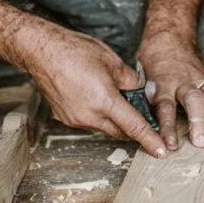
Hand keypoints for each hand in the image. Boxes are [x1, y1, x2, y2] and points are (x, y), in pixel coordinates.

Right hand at [25, 23, 166, 158]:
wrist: (42, 51)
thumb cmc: (76, 51)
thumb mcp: (112, 61)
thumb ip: (131, 80)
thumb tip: (142, 92)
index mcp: (104, 101)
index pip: (134, 126)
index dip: (150, 139)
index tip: (160, 151)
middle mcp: (88, 116)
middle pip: (119, 131)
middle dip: (132, 125)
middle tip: (140, 111)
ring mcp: (74, 119)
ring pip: (104, 127)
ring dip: (114, 119)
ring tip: (114, 96)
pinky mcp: (65, 117)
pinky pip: (89, 122)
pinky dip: (99, 114)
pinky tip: (97, 97)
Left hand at [138, 34, 203, 150]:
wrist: (170, 35)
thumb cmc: (154, 58)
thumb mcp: (142, 77)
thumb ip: (144, 100)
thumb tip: (136, 124)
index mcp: (163, 84)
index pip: (165, 108)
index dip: (167, 128)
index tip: (169, 145)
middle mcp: (183, 82)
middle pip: (194, 102)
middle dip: (199, 122)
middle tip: (202, 141)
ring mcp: (200, 79)